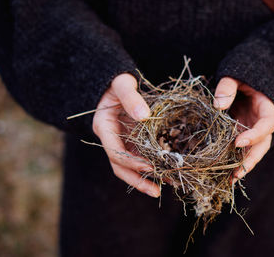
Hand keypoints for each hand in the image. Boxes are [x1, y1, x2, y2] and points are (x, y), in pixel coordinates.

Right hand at [92, 73, 160, 197]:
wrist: (116, 85)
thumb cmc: (118, 83)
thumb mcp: (123, 85)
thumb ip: (131, 97)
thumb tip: (143, 115)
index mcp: (104, 127)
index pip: (114, 152)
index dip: (131, 162)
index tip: (150, 166)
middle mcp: (111, 140)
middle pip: (120, 167)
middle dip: (138, 180)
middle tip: (156, 191)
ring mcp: (121, 143)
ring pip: (130, 167)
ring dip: (147, 178)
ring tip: (168, 185)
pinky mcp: (131, 143)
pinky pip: (141, 158)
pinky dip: (153, 166)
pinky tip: (169, 172)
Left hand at [214, 77, 273, 183]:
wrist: (243, 81)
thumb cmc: (241, 77)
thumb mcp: (235, 76)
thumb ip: (227, 87)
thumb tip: (217, 106)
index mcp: (267, 109)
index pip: (267, 125)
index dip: (254, 135)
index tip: (237, 142)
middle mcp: (262, 124)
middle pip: (262, 145)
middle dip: (251, 160)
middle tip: (237, 173)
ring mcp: (253, 132)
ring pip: (253, 152)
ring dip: (242, 166)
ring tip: (230, 179)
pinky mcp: (243, 136)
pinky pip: (241, 151)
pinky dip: (234, 162)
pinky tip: (224, 174)